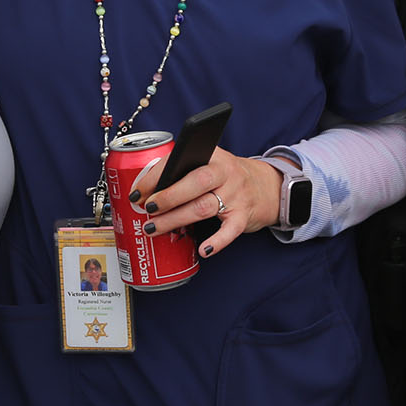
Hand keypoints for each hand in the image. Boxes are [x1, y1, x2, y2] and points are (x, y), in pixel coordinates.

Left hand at [131, 147, 283, 259]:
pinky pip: (229, 231)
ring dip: (175, 220)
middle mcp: (226, 173)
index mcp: (212, 155)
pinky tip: (202, 249)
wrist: (266, 186)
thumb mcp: (209, 163)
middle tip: (147, 208)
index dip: (157, 175)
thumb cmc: (226, 177)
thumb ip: (183, 171)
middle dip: (168, 196)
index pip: (182, 160)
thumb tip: (146, 190)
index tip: (139, 190)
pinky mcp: (243, 216)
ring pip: (203, 207)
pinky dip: (216, 242)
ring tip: (154, 228)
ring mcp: (236, 195)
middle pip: (196, 182)